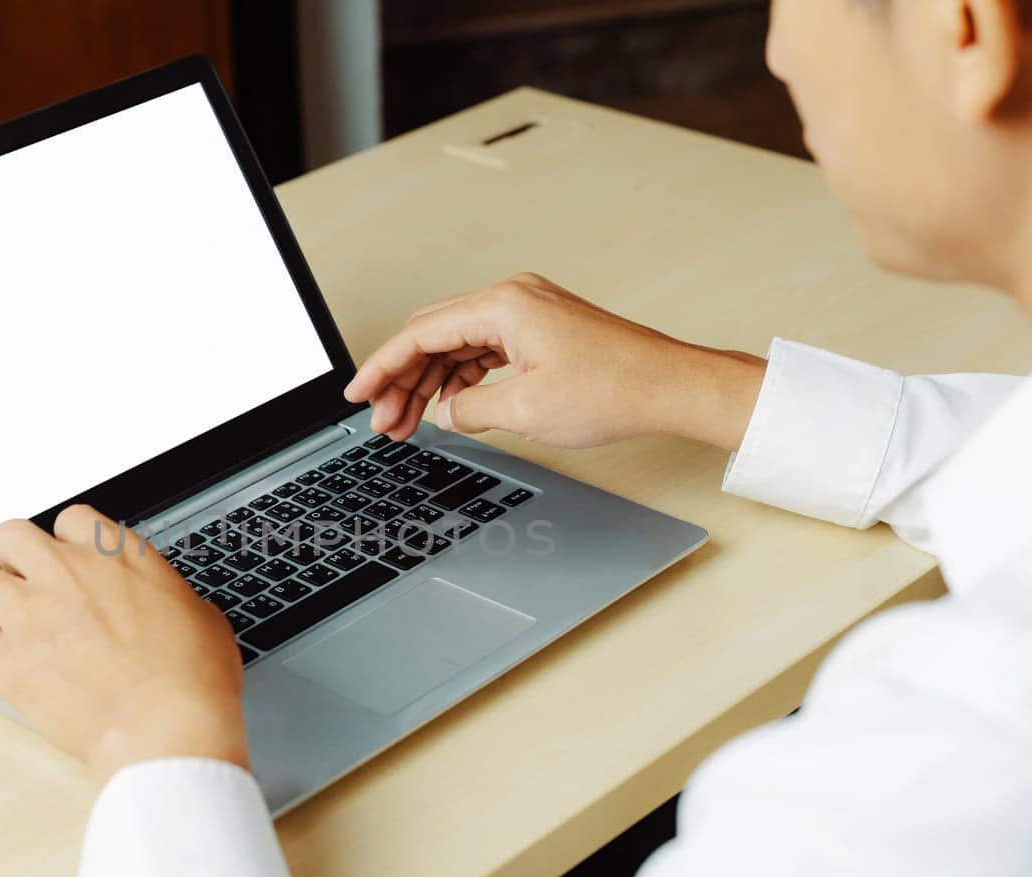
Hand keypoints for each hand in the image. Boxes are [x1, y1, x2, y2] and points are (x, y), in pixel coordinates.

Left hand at [0, 507, 248, 786]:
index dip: (64, 544)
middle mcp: (68, 572)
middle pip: (9, 535)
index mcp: (118, 556)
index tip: (67, 565)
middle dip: (12, 561)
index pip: (70, 519)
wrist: (168, 730)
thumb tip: (170, 607)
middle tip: (24, 589)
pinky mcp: (6, 659)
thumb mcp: (204, 619)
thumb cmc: (193, 682)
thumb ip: (170, 598)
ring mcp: (32, 612)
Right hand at [344, 272, 765, 451]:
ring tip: (409, 422)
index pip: (419, 333)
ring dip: (430, 382)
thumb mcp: (525, 410)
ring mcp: (528, 312)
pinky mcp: (541, 330)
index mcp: (502, 306)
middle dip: (402, 379)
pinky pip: (483, 350)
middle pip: (433, 335)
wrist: (671, 387)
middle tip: (383, 420)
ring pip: (457, 344)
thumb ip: (468, 409)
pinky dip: (461, 378)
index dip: (381, 367)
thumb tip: (444, 411)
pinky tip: (450, 406)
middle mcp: (512, 298)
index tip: (360, 394)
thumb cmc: (615, 389)